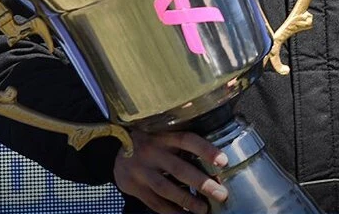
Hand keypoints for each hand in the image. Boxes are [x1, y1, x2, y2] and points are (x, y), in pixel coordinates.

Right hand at [113, 129, 229, 213]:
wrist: (115, 149)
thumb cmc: (150, 140)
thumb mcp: (163, 133)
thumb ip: (182, 142)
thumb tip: (216, 157)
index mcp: (163, 135)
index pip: (186, 140)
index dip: (206, 150)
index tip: (224, 161)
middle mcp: (151, 151)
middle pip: (179, 169)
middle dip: (202, 184)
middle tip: (221, 194)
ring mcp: (140, 170)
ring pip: (166, 189)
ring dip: (187, 201)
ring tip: (204, 209)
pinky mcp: (134, 186)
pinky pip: (155, 203)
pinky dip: (171, 211)